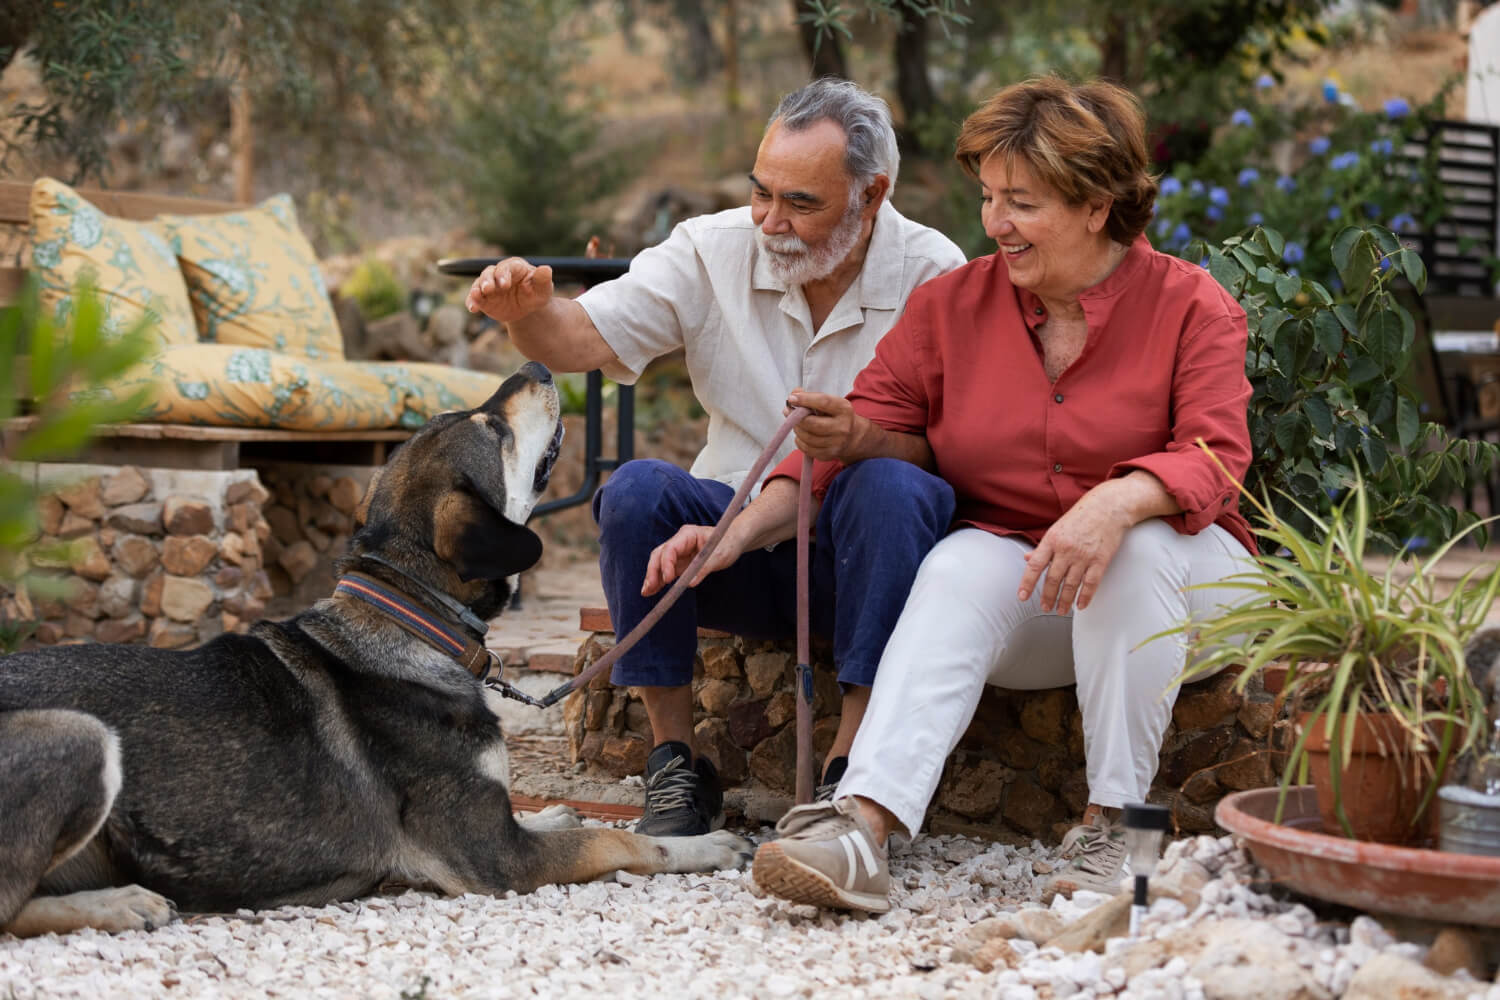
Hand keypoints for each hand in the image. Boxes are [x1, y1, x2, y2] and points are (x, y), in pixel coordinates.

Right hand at [465, 258, 553, 321]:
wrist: (528, 309)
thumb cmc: (536, 294)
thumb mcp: (543, 288)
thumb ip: (543, 279)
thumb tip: (546, 269)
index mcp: (514, 267)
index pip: (507, 267)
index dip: (504, 274)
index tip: (504, 284)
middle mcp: (499, 273)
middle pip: (489, 273)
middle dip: (488, 280)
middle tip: (488, 289)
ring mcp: (490, 285)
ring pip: (479, 284)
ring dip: (477, 289)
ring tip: (476, 296)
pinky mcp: (483, 298)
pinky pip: (475, 298)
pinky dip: (472, 301)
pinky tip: (472, 308)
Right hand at [641, 524, 745, 595]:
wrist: (735, 540)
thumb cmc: (728, 543)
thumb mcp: (719, 555)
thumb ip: (704, 568)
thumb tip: (690, 583)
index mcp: (687, 535)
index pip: (670, 548)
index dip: (666, 564)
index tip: (668, 580)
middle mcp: (679, 542)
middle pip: (660, 555)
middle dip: (653, 571)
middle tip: (648, 588)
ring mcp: (679, 553)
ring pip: (660, 563)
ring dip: (653, 577)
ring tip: (646, 592)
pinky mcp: (681, 563)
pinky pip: (667, 571)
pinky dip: (660, 580)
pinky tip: (653, 590)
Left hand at [787, 389, 860, 461]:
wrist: (853, 436)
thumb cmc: (837, 416)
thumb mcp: (830, 402)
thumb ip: (812, 396)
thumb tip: (793, 394)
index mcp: (844, 409)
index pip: (823, 402)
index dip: (805, 399)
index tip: (791, 398)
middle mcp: (842, 427)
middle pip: (812, 423)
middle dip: (796, 418)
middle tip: (788, 412)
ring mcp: (836, 443)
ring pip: (808, 437)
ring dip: (797, 429)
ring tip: (796, 423)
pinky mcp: (829, 455)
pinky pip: (807, 449)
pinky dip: (799, 441)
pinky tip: (801, 435)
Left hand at [1017, 485, 1132, 613]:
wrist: (1109, 506)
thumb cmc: (1082, 516)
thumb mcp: (1057, 528)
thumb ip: (1043, 547)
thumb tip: (1027, 559)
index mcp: (1052, 540)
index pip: (1035, 565)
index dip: (1027, 583)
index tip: (1022, 596)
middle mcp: (1066, 549)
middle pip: (1053, 579)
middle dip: (1047, 597)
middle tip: (1045, 607)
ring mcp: (1084, 556)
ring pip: (1071, 585)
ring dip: (1064, 600)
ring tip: (1061, 609)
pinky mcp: (1100, 560)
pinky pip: (1091, 583)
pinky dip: (1085, 597)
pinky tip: (1080, 605)